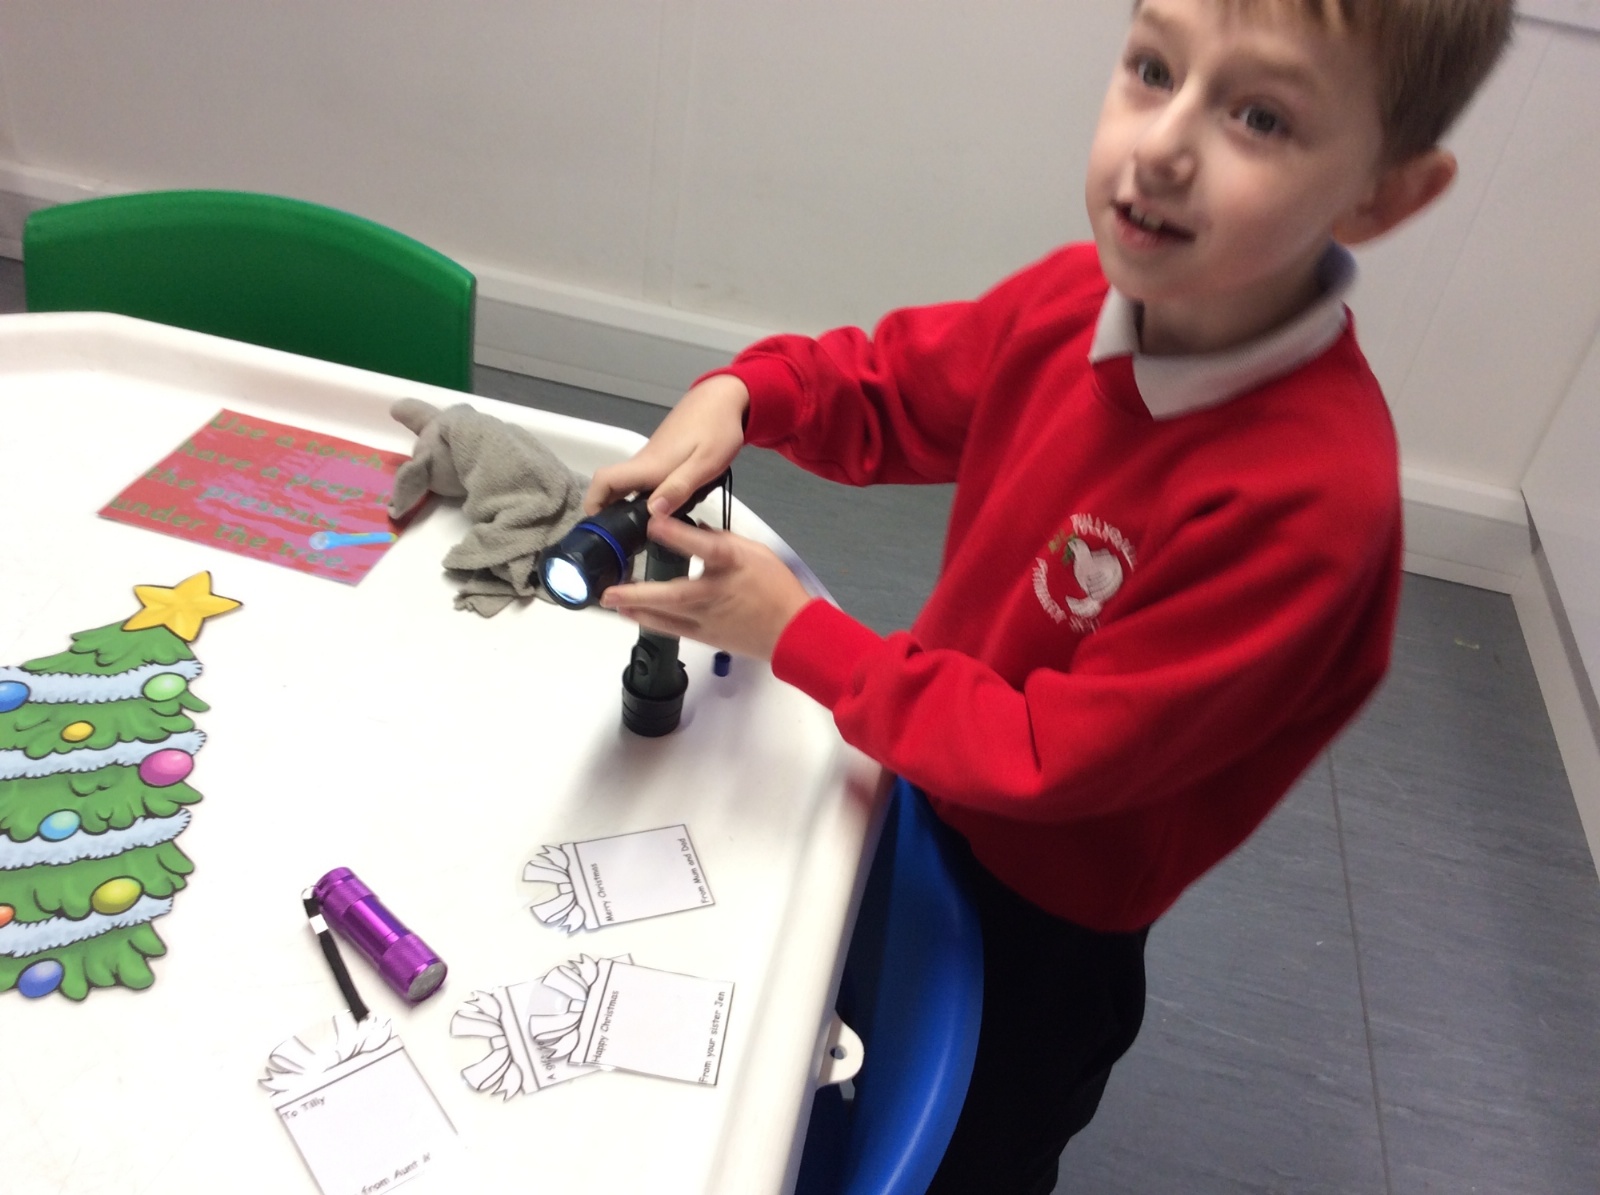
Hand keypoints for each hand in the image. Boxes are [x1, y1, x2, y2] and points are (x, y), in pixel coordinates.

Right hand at [585, 374, 749, 517]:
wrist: (723, 397)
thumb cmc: (717, 429)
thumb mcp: (705, 463)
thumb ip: (679, 487)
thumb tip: (653, 513)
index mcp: (650, 465)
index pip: (605, 481)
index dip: (594, 503)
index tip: (600, 527)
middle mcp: (645, 463)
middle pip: (613, 487)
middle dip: (611, 512)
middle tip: (626, 539)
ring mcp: (653, 459)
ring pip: (630, 485)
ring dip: (630, 506)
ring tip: (646, 530)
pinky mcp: (663, 457)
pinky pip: (645, 481)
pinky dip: (646, 497)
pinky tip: (665, 510)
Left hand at [600, 516, 811, 661]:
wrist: (792, 630)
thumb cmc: (776, 587)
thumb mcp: (753, 551)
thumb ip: (720, 539)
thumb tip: (693, 528)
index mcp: (731, 565)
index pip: (702, 546)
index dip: (676, 534)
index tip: (652, 522)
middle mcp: (716, 592)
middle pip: (674, 593)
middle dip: (640, 591)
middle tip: (610, 589)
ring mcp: (709, 618)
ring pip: (667, 616)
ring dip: (637, 608)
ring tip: (611, 602)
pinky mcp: (705, 635)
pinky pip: (673, 629)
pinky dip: (650, 622)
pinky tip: (632, 616)